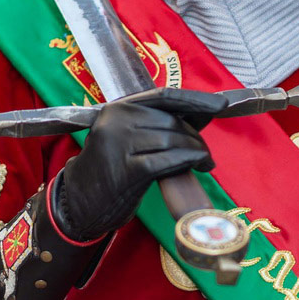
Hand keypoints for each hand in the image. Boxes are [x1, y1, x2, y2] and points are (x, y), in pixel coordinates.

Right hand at [54, 88, 227, 241]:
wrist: (79, 204)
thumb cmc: (111, 171)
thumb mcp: (125, 140)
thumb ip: (155, 125)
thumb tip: (201, 113)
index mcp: (117, 108)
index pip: (163, 95)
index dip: (194, 99)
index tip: (219, 104)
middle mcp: (116, 121)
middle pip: (171, 120)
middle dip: (196, 136)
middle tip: (206, 153)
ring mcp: (119, 144)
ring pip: (173, 140)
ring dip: (197, 151)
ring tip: (205, 162)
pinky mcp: (127, 170)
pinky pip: (169, 160)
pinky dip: (190, 161)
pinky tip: (199, 165)